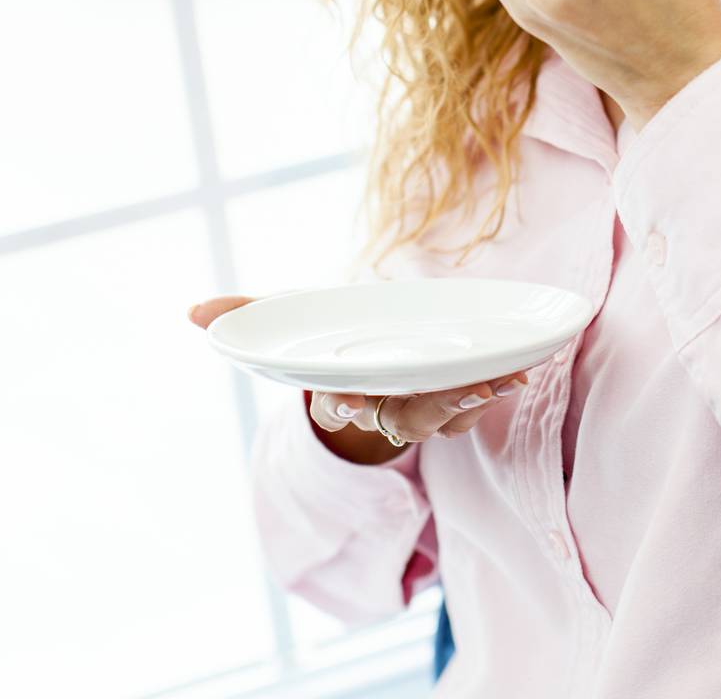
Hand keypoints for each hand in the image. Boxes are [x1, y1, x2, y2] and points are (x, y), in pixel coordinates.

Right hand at [187, 296, 528, 442]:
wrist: (363, 376)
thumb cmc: (322, 348)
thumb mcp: (286, 328)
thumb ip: (247, 317)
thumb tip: (191, 311)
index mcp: (340, 391)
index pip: (338, 403)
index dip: (342, 402)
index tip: (344, 397)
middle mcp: (379, 406)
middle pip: (405, 415)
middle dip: (433, 406)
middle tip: (464, 391)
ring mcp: (418, 405)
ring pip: (447, 413)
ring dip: (475, 399)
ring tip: (504, 379)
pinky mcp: (450, 395)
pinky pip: (473, 400)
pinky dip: (497, 383)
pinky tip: (522, 366)